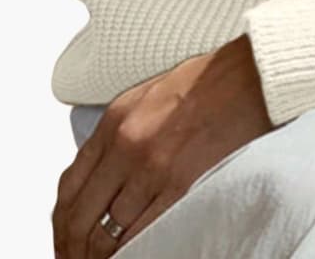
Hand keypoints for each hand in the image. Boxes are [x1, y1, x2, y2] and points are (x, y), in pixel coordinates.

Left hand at [51, 33, 275, 257]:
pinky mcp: (182, 183)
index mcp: (116, 120)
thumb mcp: (150, 95)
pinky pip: (144, 233)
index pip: (69, 188)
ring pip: (108, 233)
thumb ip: (122, 133)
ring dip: (101, 258)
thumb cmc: (212, 79)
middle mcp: (127, 144)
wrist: (252, 73)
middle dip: (75, 251)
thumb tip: (106, 175)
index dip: (62, 226)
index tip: (67, 243)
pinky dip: (134, 252)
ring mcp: (153, 166)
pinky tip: (135, 257)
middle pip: (81, 217)